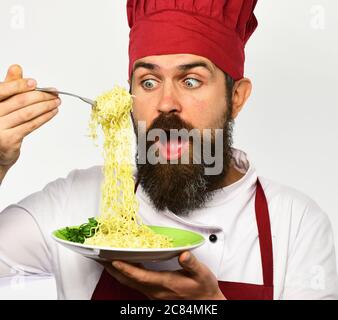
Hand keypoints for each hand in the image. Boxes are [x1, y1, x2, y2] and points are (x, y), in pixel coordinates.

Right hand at [0, 65, 60, 177]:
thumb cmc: (0, 123)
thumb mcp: (2, 102)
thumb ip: (9, 86)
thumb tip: (17, 67)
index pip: (3, 90)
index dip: (20, 85)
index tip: (35, 83)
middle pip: (19, 101)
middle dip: (40, 95)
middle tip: (54, 93)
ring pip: (27, 113)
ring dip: (45, 106)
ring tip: (57, 102)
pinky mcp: (9, 140)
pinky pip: (30, 125)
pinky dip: (44, 117)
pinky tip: (52, 112)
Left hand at [103, 251, 225, 299]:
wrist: (205, 303)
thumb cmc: (202, 289)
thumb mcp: (202, 274)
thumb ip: (191, 264)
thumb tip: (183, 254)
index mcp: (165, 283)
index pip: (141, 276)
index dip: (126, 268)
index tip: (114, 260)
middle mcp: (155, 290)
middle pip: (129, 280)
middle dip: (113, 269)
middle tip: (102, 257)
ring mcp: (153, 292)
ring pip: (130, 283)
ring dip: (117, 272)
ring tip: (107, 260)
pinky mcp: (154, 292)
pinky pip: (135, 283)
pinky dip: (126, 274)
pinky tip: (125, 265)